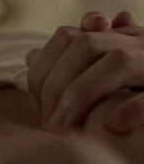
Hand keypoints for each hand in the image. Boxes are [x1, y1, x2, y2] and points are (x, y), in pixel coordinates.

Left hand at [26, 10, 143, 132]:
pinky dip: (134, 107)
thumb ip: (74, 64)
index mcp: (123, 38)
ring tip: (63, 127)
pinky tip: (111, 126)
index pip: (69, 36)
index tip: (34, 100)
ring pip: (120, 63)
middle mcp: (142, 43)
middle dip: (59, 83)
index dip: (45, 66)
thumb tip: (30, 56)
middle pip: (89, 46)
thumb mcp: (110, 70)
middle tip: (46, 122)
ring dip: (83, 94)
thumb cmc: (140, 88)